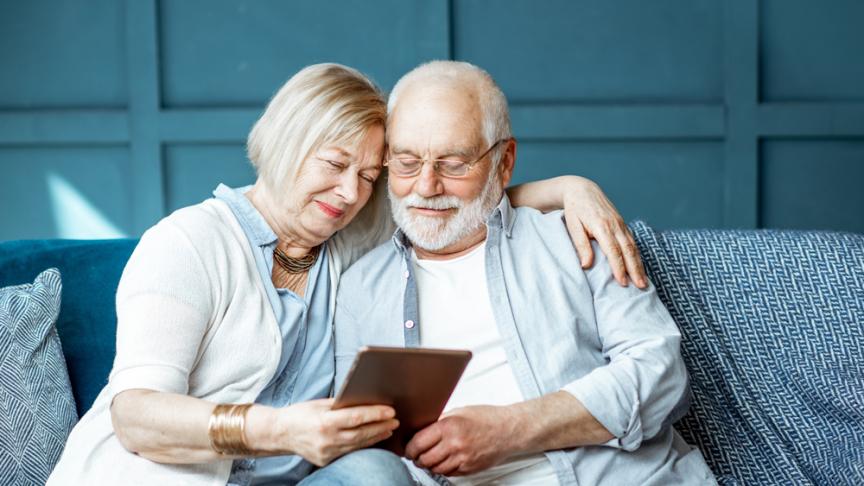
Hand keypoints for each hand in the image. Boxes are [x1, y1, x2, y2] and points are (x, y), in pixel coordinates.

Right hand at [277, 398, 398, 465]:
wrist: (279, 433)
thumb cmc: (300, 414)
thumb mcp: (319, 404)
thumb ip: (340, 404)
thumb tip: (363, 400)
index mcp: (324, 422)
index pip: (356, 418)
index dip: (375, 414)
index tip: (390, 411)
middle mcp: (326, 440)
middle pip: (360, 433)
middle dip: (381, 426)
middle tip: (395, 421)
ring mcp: (326, 453)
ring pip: (357, 444)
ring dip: (376, 437)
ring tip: (389, 429)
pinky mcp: (325, 460)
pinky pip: (349, 452)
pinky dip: (363, 445)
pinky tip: (374, 439)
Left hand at [405, 405, 515, 475]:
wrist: (509, 430)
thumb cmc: (487, 418)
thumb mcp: (459, 412)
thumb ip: (440, 421)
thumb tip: (422, 428)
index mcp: (449, 426)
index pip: (418, 442)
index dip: (409, 447)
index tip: (407, 448)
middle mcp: (454, 444)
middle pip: (424, 458)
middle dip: (416, 458)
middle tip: (414, 455)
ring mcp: (462, 458)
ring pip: (435, 468)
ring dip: (428, 465)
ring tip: (427, 459)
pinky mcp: (469, 468)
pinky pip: (448, 473)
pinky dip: (442, 469)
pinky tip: (442, 462)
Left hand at [561, 176, 646, 287]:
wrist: (582, 189)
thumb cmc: (574, 210)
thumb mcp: (573, 226)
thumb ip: (581, 245)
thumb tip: (586, 266)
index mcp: (602, 226)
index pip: (614, 251)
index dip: (619, 268)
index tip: (622, 283)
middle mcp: (615, 225)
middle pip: (628, 251)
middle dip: (635, 270)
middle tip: (641, 287)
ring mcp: (621, 223)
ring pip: (633, 246)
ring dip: (639, 264)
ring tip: (643, 281)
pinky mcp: (622, 223)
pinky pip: (632, 241)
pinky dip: (637, 254)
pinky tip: (639, 266)